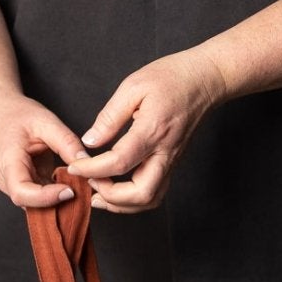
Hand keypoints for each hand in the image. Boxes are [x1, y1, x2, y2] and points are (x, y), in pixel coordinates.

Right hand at [0, 94, 88, 208]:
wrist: (1, 115)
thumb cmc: (18, 116)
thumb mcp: (46, 122)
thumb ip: (66, 142)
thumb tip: (85, 161)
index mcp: (9, 164)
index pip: (22, 193)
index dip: (46, 198)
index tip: (69, 191)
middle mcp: (8, 181)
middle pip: (31, 205)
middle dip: (59, 205)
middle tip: (85, 192)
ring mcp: (16, 186)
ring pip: (39, 206)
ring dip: (61, 203)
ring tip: (83, 190)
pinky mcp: (27, 186)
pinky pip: (43, 199)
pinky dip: (60, 195)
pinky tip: (77, 187)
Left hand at [63, 50, 227, 213]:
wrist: (206, 80)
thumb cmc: (171, 77)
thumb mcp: (133, 87)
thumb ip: (110, 117)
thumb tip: (90, 141)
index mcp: (152, 131)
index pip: (119, 163)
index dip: (92, 170)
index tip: (75, 167)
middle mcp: (165, 152)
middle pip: (140, 194)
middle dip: (111, 197)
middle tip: (91, 183)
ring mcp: (172, 160)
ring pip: (151, 199)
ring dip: (123, 204)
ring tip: (100, 192)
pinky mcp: (173, 161)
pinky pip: (156, 191)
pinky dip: (133, 198)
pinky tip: (117, 188)